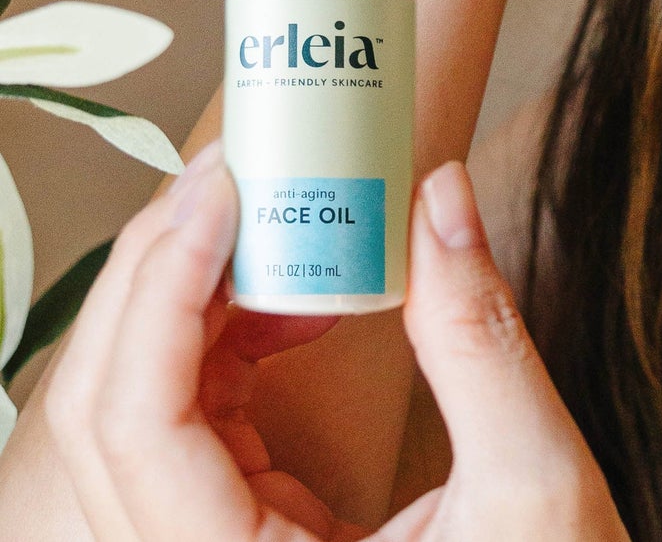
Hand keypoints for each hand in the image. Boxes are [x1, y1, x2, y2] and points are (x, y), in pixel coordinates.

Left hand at [45, 139, 629, 540]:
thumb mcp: (535, 485)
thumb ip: (479, 338)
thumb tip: (441, 194)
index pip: (136, 427)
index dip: (161, 289)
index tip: (222, 185)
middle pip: (107, 412)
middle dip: (159, 272)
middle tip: (234, 175)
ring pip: (134, 412)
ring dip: (188, 298)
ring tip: (269, 222)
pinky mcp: (239, 533)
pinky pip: (187, 423)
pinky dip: (226, 338)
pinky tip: (301, 297)